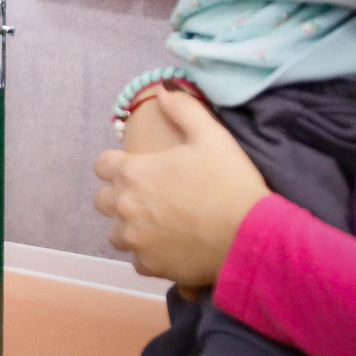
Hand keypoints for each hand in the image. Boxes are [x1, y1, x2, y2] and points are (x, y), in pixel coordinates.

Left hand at [94, 91, 269, 286]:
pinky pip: (137, 261)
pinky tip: (170, 249)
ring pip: (116, 233)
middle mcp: (125, 206)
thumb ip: (184, 110)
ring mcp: (135, 239)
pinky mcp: (150, 266)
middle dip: (121, 197)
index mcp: (133, 172)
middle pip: (103, 200)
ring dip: (131, 228)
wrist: (253, 236)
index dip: (117, 166)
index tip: (137, 169)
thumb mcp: (212, 136)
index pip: (102, 165)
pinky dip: (149, 255)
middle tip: (151, 198)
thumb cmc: (231, 182)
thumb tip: (163, 89)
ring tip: (159, 225)